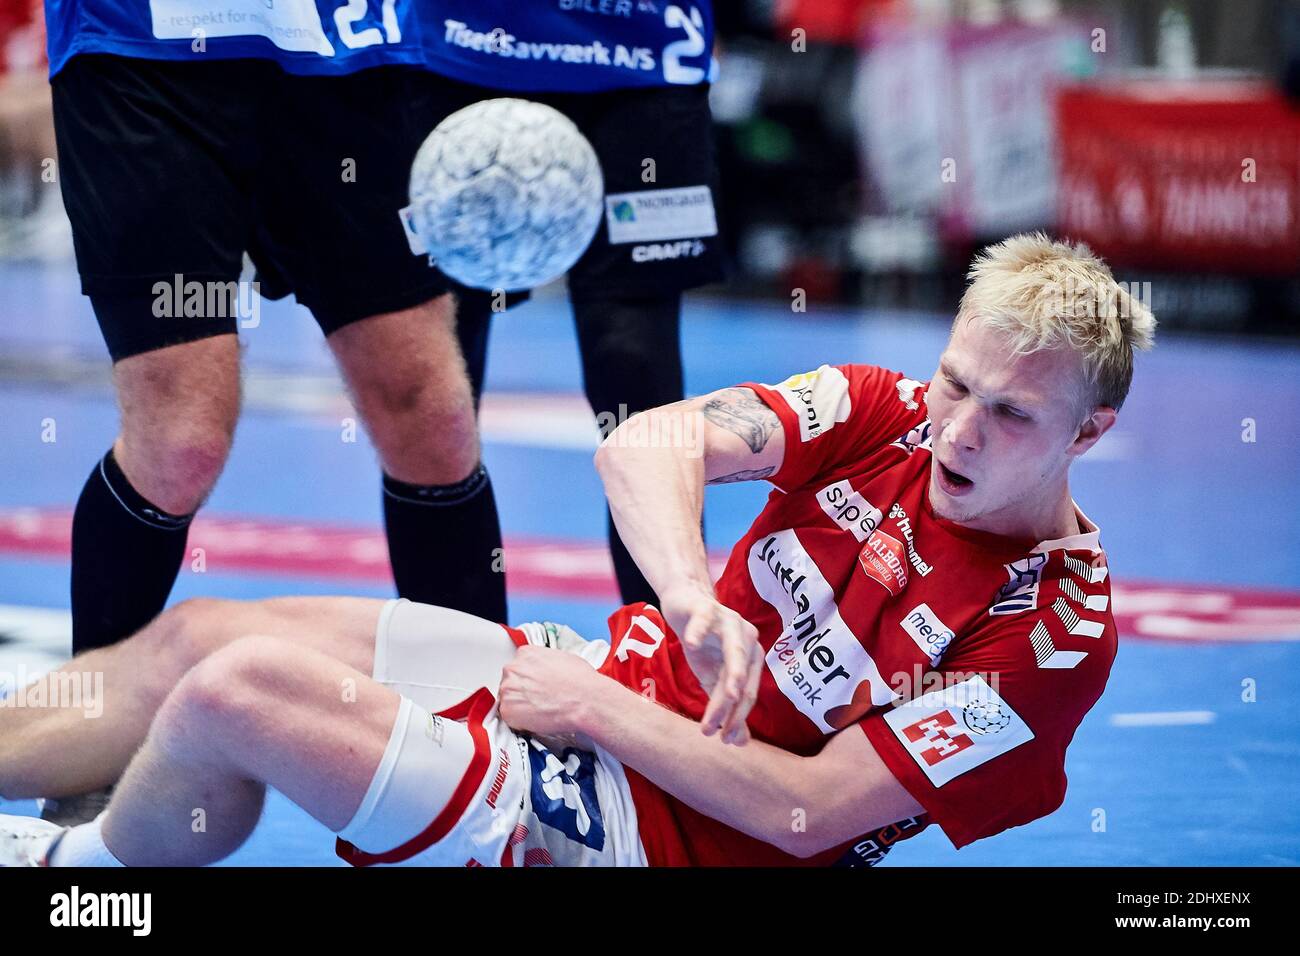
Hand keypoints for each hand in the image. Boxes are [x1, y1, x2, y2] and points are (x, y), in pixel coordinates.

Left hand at [498, 645, 602, 744]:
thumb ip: (545, 662)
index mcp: (525, 654)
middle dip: (522, 691)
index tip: (534, 686)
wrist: (585, 700)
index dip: (528, 678)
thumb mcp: (563, 658)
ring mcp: (508, 690)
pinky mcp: (508, 711)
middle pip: (510, 682)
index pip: (518, 666)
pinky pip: (509, 717)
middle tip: (538, 700)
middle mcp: (513, 669)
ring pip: (508, 700)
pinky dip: (520, 721)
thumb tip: (546, 670)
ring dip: (519, 706)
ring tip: (539, 711)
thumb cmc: (580, 681)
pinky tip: (536, 719)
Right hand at [657, 583, 762, 745]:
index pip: (747, 693)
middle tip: (719, 731)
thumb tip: (738, 743)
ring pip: (734, 650)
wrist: (685, 605)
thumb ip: (725, 706)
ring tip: (728, 695)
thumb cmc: (704, 644)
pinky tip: (691, 643)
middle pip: (744, 677)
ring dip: (733, 673)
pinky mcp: (708, 608)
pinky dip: (699, 632)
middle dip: (732, 706)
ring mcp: (729, 622)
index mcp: (752, 658)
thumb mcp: (712, 678)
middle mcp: (747, 639)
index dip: (737, 717)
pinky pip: (705, 620)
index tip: (724, 740)